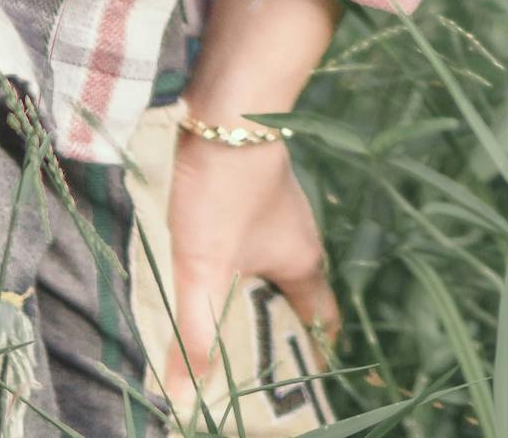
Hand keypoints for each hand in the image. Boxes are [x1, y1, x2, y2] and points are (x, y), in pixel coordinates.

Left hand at [161, 132, 338, 385]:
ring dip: (245, 296)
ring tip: (211, 323)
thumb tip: (186, 396)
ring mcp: (275, 214)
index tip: (287, 383)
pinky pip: (246, 242)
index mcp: (302, 263)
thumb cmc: (225, 191)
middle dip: (269, 331)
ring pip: (265, 268)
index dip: (310, 354)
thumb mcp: (205, 269)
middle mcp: (297, 240)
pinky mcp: (249, 193)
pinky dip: (230, 264)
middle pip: (291, 297)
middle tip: (238, 364)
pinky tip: (198, 269)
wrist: (226, 110)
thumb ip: (197, 333)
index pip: (321, 321)